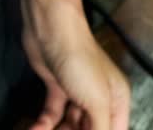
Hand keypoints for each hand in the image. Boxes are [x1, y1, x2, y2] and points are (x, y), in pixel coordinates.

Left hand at [22, 0, 129, 129]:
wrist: (52, 32)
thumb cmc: (81, 59)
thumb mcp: (98, 101)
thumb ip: (101, 128)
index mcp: (117, 100)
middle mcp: (100, 98)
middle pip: (89, 129)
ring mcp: (78, 94)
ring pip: (69, 126)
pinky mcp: (57, 90)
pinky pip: (52, 117)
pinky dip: (42, 126)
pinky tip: (34, 129)